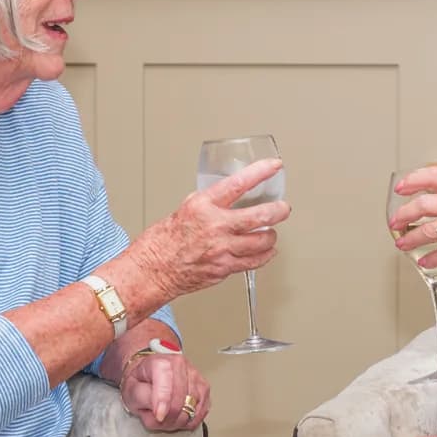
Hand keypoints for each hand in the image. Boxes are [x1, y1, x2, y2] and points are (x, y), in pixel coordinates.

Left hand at [120, 352, 210, 430]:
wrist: (148, 373)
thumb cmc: (140, 382)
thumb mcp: (130, 390)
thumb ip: (143, 399)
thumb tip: (160, 412)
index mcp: (160, 362)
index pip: (167, 384)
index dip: (164, 403)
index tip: (159, 416)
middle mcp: (181, 365)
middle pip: (181, 401)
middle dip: (168, 418)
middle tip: (157, 419)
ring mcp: (195, 375)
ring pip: (192, 409)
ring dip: (178, 420)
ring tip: (166, 416)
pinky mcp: (204, 387)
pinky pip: (201, 412)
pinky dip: (189, 420)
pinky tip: (178, 416)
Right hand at [130, 158, 290, 299]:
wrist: (152, 269)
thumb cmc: (162, 241)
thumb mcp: (185, 209)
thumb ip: (210, 203)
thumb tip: (228, 198)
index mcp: (203, 206)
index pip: (239, 183)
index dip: (261, 172)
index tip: (274, 166)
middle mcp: (215, 226)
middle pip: (260, 216)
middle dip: (279, 210)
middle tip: (283, 208)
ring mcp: (222, 249)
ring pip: (262, 241)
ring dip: (271, 235)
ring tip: (271, 232)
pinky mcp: (225, 268)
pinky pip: (255, 261)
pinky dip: (265, 255)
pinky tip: (266, 251)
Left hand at [387, 166, 436, 282]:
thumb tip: (436, 197)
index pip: (435, 175)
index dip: (413, 180)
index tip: (401, 188)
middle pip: (425, 204)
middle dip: (404, 214)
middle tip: (396, 221)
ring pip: (429, 230)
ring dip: (411, 238)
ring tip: (403, 243)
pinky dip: (430, 259)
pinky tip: (424, 261)